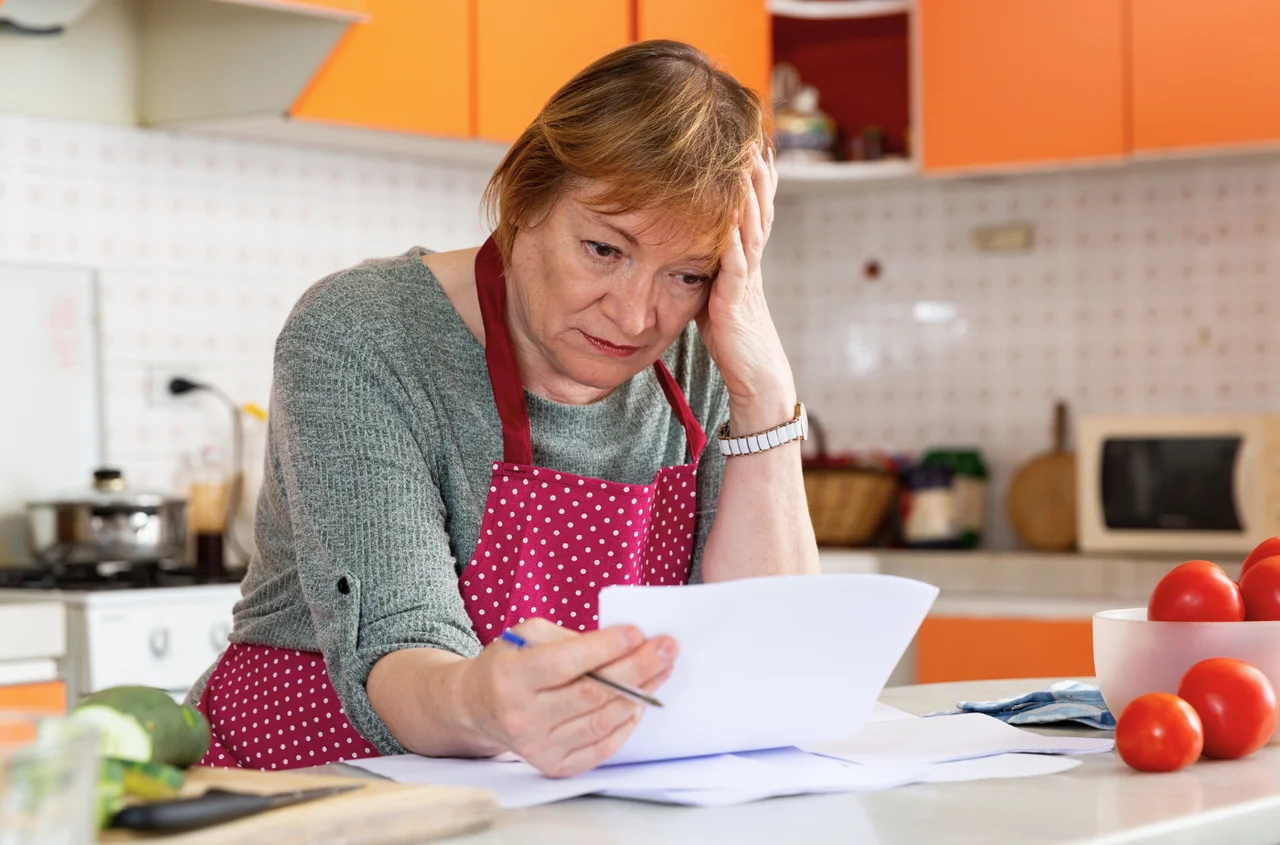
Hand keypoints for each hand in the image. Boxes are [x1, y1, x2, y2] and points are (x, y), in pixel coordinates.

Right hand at [460, 619, 676, 776]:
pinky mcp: (554, 765)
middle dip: (637, 667)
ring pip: (602, 720)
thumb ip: (569, 639)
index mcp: (512, 678)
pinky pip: (601, 747)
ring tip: (661, 670)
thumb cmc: (510, 664)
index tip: (637, 633)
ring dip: (640, 693)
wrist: (479, 707)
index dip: (605, 648)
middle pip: (592, 693)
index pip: (565, 664)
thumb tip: (622, 644)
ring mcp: (538, 746)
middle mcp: (522, 716)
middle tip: (666, 648)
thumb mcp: (526, 636)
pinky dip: (626, 723)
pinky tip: (639, 702)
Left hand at [697, 146, 796, 433]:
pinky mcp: (735, 305)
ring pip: (751, 232)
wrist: (757, 381)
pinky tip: (730, 219)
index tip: (755, 147)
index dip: (755, 182)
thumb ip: (705, 271)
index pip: (752, 214)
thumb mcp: (715, 297)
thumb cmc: (734, 343)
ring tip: (748, 164)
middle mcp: (750, 267)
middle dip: (756, 176)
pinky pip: (735, 268)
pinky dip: (733, 242)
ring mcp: (746, 284)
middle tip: (755, 139)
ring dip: (749, 198)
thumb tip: (686, 251)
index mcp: (745, 263)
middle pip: (757, 212)